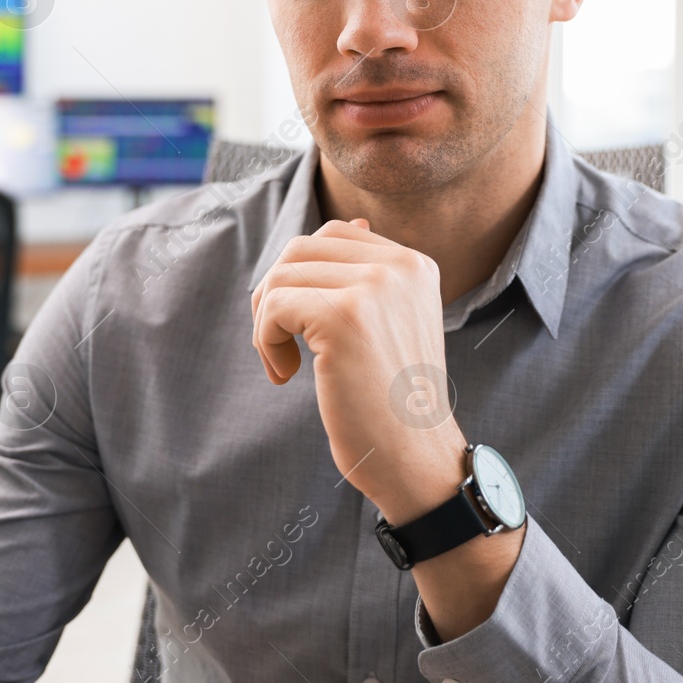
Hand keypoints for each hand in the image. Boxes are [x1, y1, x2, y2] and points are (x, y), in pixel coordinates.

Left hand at [250, 218, 467, 523]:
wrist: (416, 458)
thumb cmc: (393, 400)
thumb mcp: (394, 322)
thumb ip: (369, 275)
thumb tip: (350, 224)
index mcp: (414, 263)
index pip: (332, 235)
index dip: (303, 278)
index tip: (307, 327)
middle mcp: (400, 267)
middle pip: (299, 250)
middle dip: (276, 295)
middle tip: (281, 344)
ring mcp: (374, 288)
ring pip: (281, 276)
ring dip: (267, 323)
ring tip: (285, 364)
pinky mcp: (343, 317)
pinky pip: (274, 307)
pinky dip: (265, 342)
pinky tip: (286, 374)